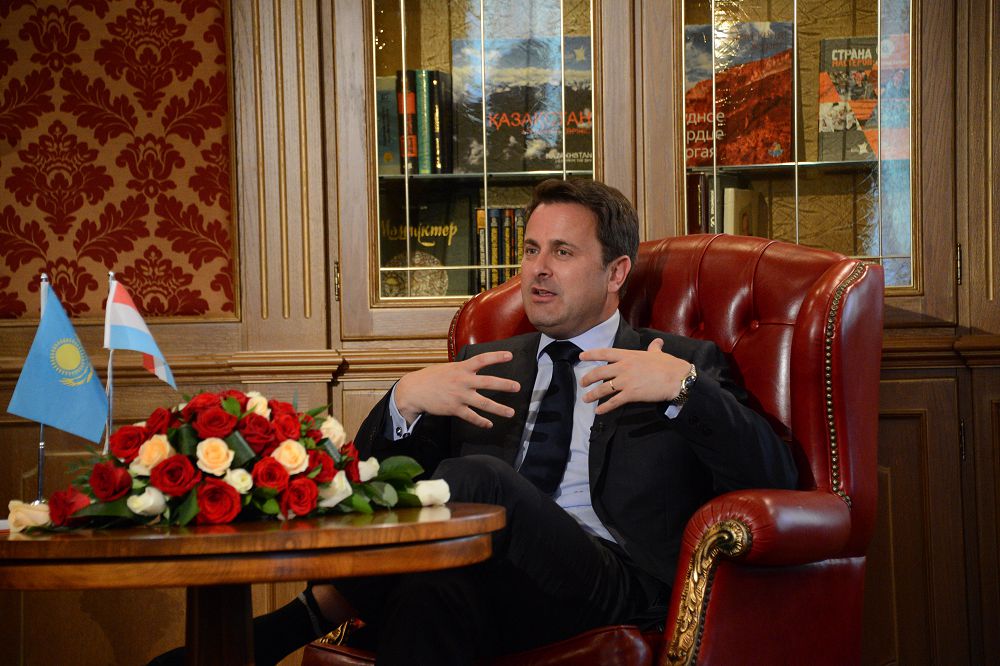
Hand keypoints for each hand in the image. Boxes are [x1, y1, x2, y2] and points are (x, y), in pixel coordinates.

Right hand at [394, 351, 519, 427]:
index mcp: (461, 368)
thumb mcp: (448, 367)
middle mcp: (463, 381)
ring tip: (511, 413)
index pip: (482, 359)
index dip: (496, 357)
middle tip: (517, 387)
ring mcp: (459, 396)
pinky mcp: (455, 409)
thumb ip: (463, 368)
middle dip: (505, 385)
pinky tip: (489, 424)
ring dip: (499, 409)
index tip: (510, 355)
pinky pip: (472, 417)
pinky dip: (481, 422)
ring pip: (484, 403)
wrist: (414, 391)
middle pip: (488, 382)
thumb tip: (475, 367)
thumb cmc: (431, 378)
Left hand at [579, 338, 691, 414]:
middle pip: (599, 372)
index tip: (581, 356)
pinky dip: (604, 407)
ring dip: (592, 394)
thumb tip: (657, 342)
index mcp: (628, 355)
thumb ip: (653, 348)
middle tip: (582, 382)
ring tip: (586, 399)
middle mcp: (623, 367)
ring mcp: (626, 381)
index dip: (591, 354)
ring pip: (603, 388)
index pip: (605, 353)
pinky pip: (614, 402)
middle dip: (588, 378)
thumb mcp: (657, 354)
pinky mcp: (631, 394)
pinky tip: (598, 411)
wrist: (676, 378)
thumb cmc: (668, 365)